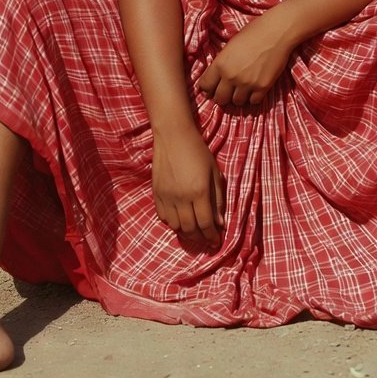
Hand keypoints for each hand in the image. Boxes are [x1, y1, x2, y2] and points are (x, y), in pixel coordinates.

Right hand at [152, 126, 224, 246]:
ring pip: (176, 226)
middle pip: (191, 229)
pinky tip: (180, 219)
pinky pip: (163, 217)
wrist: (173, 136)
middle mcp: (182, 197)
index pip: (206, 224)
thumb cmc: (198, 152)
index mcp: (199, 191)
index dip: (212, 236)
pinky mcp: (156, 193)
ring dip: (186, 232)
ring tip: (194, 230)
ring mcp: (167, 196)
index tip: (217, 241)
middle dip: (200, 238)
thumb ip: (218, 199)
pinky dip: (172, 223)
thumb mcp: (214, 172)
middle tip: (206, 239)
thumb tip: (220, 223)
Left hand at [198, 12, 292, 107]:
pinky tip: (255, 88)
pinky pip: (253, 102)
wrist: (276, 32)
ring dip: (239, 97)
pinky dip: (253, 97)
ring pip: (237, 102)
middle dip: (222, 96)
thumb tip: (216, 78)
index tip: (212, 88)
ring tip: (243, 88)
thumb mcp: (230, 46)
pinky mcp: (262, 87)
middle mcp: (231, 76)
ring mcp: (247, 83)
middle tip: (227, 92)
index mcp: (220, 64)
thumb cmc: (252, 33)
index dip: (207, 88)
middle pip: (220, 99)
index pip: (205, 86)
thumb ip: (222, 64)